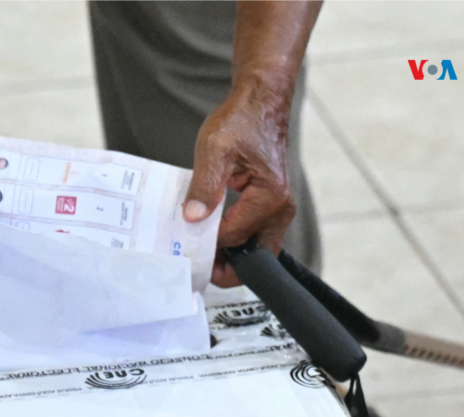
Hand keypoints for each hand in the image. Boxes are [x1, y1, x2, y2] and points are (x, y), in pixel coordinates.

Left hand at [182, 83, 296, 287]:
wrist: (260, 103)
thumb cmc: (241, 120)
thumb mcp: (214, 150)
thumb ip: (203, 186)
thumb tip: (192, 218)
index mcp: (269, 197)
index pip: (234, 237)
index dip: (207, 245)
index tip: (183, 245)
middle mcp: (280, 208)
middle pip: (256, 256)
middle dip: (226, 266)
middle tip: (195, 266)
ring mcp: (278, 209)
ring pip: (255, 248)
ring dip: (229, 254)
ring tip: (198, 251)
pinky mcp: (270, 206)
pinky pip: (253, 233)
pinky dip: (233, 239)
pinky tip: (209, 233)